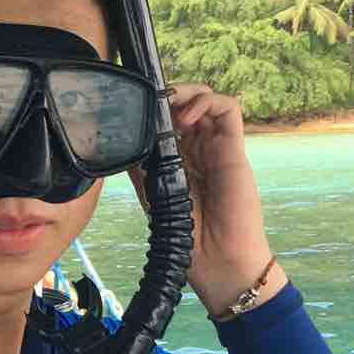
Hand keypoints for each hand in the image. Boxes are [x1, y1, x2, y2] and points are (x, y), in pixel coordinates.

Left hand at [130, 84, 286, 318]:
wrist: (217, 260)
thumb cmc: (189, 235)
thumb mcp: (152, 193)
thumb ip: (140, 166)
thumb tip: (118, 140)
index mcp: (181, 157)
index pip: (171, 117)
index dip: (155, 106)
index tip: (137, 107)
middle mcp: (201, 147)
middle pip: (189, 102)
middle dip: (168, 94)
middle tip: (151, 101)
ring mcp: (219, 146)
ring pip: (208, 98)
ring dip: (186, 92)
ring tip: (169, 105)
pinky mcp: (235, 149)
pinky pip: (229, 108)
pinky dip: (208, 101)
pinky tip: (187, 117)